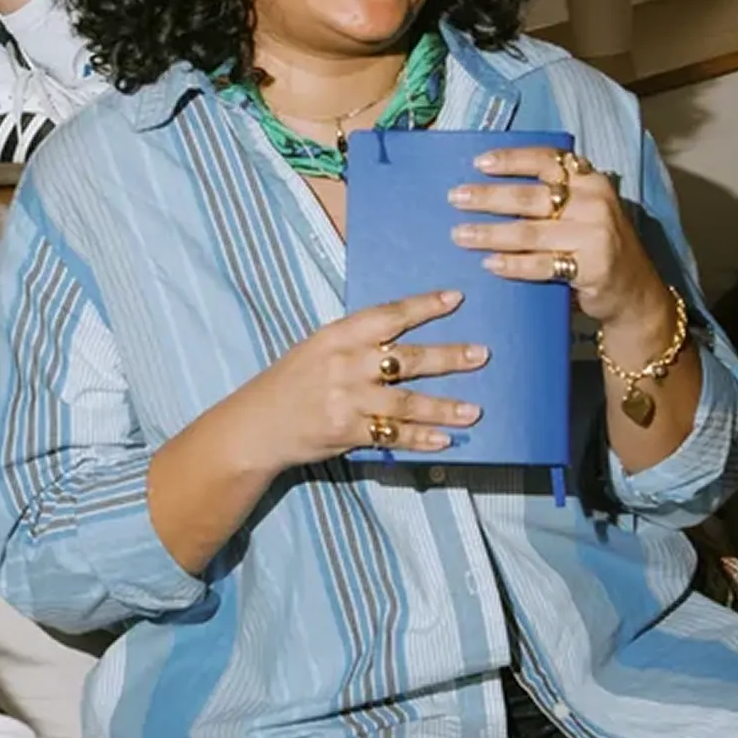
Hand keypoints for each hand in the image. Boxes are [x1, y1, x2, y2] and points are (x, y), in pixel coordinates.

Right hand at [222, 290, 487, 471]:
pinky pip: (392, 435)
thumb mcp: (317, 349)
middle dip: (447, 357)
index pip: (387, 316)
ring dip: (443, 407)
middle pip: (405, 359)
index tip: (456, 298)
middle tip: (482, 354)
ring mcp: (346, 400)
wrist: (256, 426)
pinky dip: (420, 438)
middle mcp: (344, 365)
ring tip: (473, 411)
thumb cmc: (290, 383)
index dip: (424, 306)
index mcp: (337, 336)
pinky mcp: (346, 432)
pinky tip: (444, 439)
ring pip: (405, 402)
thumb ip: (356, 343)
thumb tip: (402, 335)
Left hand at [448, 146, 669, 341]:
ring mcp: (595, 234)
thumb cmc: (595, 247)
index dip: (511, 160)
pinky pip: (542, 264)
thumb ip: (552, 199)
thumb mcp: (583, 212)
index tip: (478, 163)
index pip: (547, 160)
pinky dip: (513, 264)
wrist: (633, 291)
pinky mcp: (592, 267)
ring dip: (490, 233)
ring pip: (530, 231)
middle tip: (455, 198)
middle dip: (488, 197)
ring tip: (460, 235)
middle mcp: (595, 202)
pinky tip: (490, 264)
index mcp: (591, 181)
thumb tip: (488, 191)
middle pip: (530, 197)